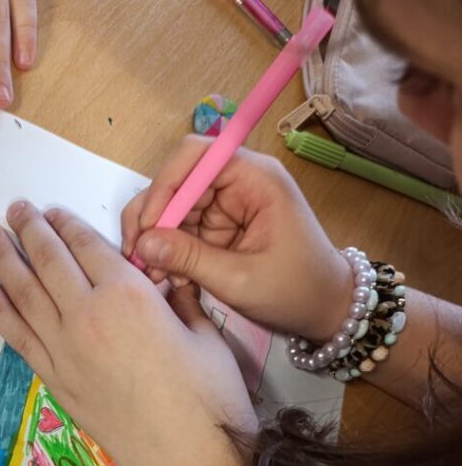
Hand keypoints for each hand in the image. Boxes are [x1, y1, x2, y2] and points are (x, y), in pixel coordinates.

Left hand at [0, 201, 256, 465]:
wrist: (191, 459)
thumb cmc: (210, 396)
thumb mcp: (205, 333)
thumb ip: (178, 299)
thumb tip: (165, 280)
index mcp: (129, 295)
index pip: (88, 246)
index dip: (67, 224)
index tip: (52, 211)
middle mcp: (89, 315)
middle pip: (50, 262)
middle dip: (29, 230)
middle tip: (13, 209)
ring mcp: (66, 351)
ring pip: (25, 294)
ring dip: (3, 260)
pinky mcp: (57, 382)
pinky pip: (18, 337)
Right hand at [121, 137, 352, 341]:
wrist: (325, 308)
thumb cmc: (296, 291)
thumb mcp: (240, 280)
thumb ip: (190, 259)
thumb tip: (143, 245)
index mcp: (254, 178)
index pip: (195, 156)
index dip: (165, 187)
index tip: (149, 229)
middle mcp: (238, 181)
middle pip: (177, 181)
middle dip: (154, 219)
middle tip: (138, 258)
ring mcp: (227, 203)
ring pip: (174, 207)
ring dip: (158, 240)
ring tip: (156, 276)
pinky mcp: (220, 226)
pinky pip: (182, 229)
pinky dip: (170, 252)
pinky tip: (170, 277)